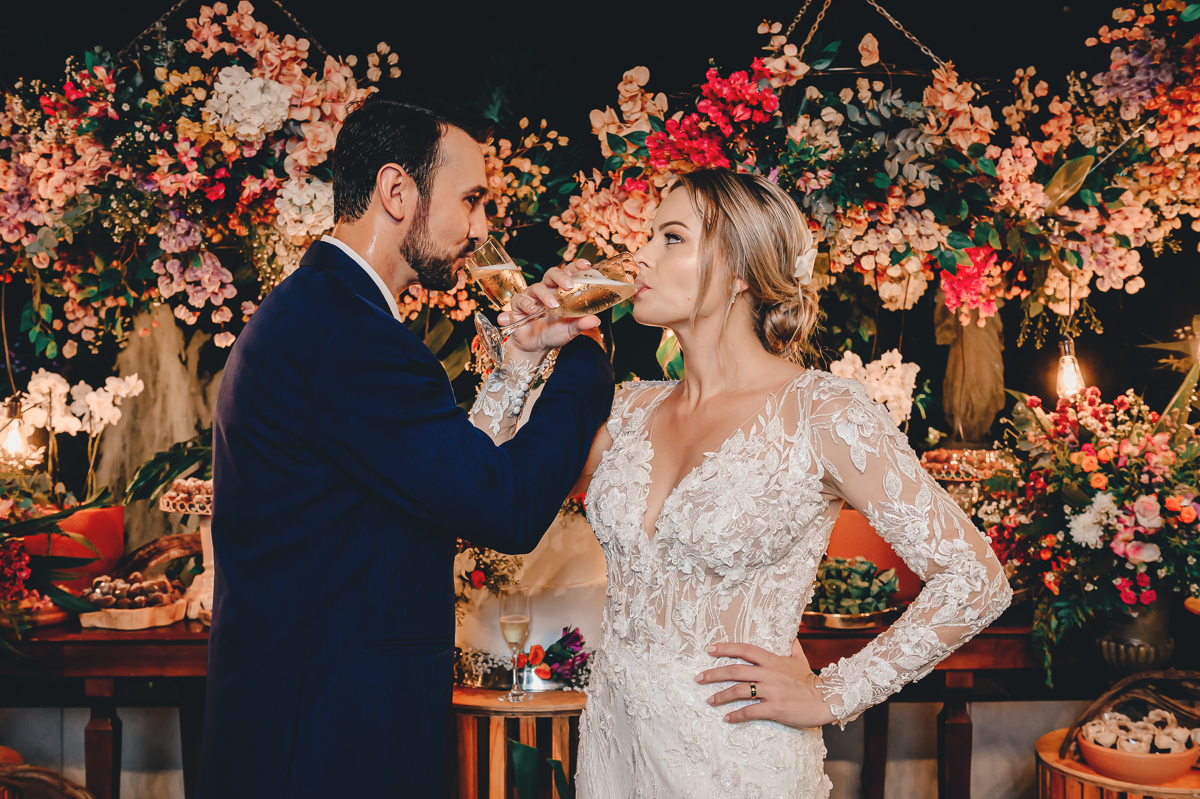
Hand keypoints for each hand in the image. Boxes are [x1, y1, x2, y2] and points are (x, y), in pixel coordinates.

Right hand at [500, 260, 600, 354]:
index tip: (587, 265)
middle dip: (561, 276)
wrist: (536, 347)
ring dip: (546, 295)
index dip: (576, 267)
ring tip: (553, 306)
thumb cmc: (554, 333)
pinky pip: (520, 300)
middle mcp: (546, 290)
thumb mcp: (571, 329)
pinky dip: (527, 304)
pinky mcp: (519, 306)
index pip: (568, 273)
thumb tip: (596, 319)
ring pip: (537, 286)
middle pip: (551, 273)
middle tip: (569, 285)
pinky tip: (533, 310)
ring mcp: (532, 297)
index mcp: (560, 291)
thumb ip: (582, 323)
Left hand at [696, 640, 836, 728]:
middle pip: (735, 670)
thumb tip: (792, 638)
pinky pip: (750, 711)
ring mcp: (771, 691)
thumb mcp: (801, 661)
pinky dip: (736, 715)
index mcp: (772, 660)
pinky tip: (727, 718)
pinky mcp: (775, 708)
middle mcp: (769, 673)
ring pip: (739, 691)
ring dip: (721, 696)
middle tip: (698, 678)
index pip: (744, 650)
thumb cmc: (811, 681)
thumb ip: (793, 649)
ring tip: (709, 700)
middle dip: (713, 674)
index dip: (726, 648)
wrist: (827, 699)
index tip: (709, 649)